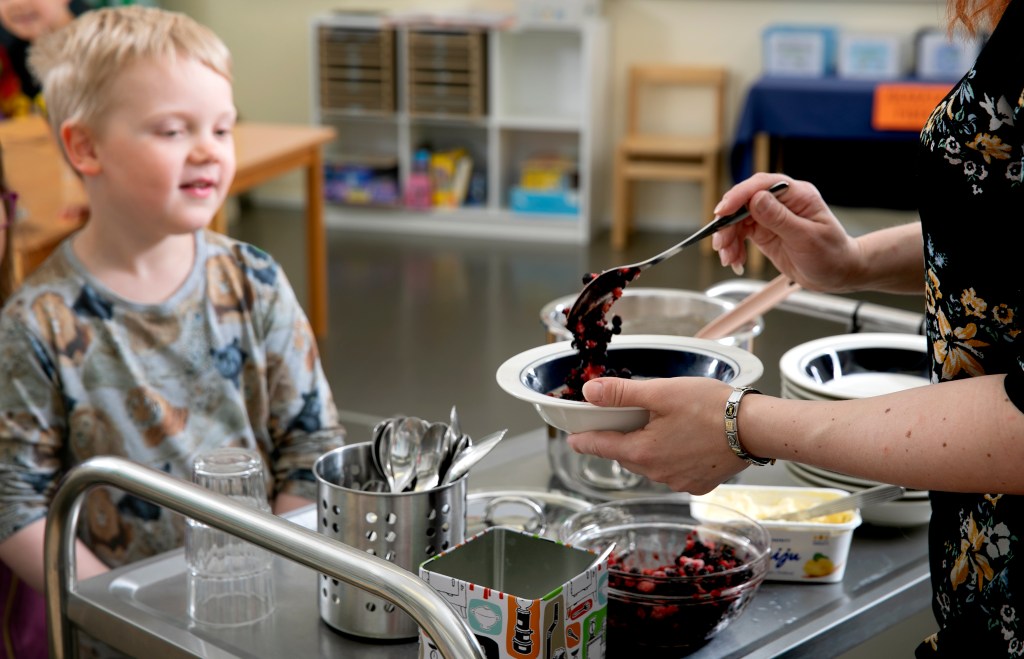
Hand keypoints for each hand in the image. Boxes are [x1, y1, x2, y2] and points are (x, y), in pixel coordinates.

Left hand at [566, 376, 747, 493]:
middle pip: (626, 455)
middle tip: (626, 418)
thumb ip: (622, 393)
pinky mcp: (698, 484)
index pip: (601, 447)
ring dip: (648, 447)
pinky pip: (673, 471)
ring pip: (650, 464)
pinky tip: (685, 439)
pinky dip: (672, 456)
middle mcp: (657, 474)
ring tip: (662, 424)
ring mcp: (678, 482)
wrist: (755, 429)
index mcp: (643, 452)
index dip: (584, 440)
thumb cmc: (711, 407)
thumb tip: (589, 392)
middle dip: (622, 438)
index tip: (573, 439)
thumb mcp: (661, 392)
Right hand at [710, 173, 862, 291]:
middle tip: (721, 244)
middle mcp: (781, 202)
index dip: (738, 196)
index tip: (723, 212)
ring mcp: (771, 216)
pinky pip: (741, 234)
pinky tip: (736, 260)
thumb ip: (780, 218)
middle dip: (728, 223)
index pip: (761, 185)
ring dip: (728, 238)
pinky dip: (734, 247)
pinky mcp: (764, 231)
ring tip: (728, 258)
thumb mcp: (806, 237)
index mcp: (796, 194)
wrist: (837, 273)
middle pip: (743, 202)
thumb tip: (756, 199)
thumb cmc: (831, 254)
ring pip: (738, 219)